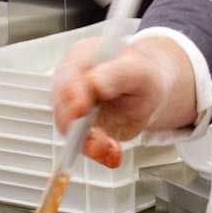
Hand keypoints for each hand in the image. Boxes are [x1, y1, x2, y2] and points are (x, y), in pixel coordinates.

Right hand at [51, 39, 184, 168]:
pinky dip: (98, 153)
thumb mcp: (138, 70)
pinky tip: (113, 154)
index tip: (81, 109)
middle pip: (62, 105)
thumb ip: (117, 75)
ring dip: (90, 144)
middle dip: (78, 127)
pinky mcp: (80, 129)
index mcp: (82, 58)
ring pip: (69, 129)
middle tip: (100, 139)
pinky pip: (82, 144)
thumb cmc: (142, 75)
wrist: (149, 91)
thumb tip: (96, 85)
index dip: (72, 93)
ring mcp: (72, 107)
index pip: (68, 74)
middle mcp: (71, 82)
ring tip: (112, 150)